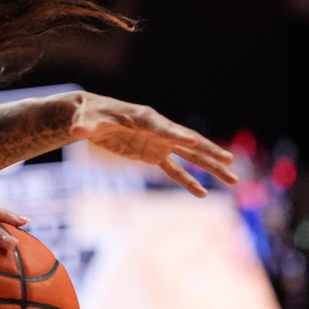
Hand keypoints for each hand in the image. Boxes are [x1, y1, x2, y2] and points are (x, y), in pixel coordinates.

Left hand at [72, 93, 237, 195]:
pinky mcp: (152, 154)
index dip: (177, 135)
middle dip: (208, 151)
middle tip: (229, 160)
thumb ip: (84, 126)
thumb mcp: (85, 120)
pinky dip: (187, 181)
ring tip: (233, 180)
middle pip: (188, 142)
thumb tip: (76, 132)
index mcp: (144, 118)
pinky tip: (202, 193)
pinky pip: (174, 169)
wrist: (89, 117)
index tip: (194, 143)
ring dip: (209, 168)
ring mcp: (157, 142)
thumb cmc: (88, 115)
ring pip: (189, 157)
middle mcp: (157, 129)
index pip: (164, 128)